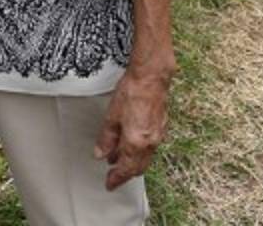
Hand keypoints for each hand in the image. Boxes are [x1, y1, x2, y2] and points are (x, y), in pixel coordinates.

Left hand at [93, 65, 172, 190]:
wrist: (152, 78)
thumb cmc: (131, 93)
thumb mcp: (111, 116)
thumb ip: (106, 138)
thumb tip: (101, 155)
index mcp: (136, 143)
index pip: (125, 169)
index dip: (116, 179)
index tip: (109, 184)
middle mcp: (150, 144)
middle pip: (138, 167)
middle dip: (125, 175)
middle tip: (113, 178)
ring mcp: (158, 136)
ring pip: (145, 159)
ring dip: (132, 164)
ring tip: (118, 163)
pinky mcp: (161, 128)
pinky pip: (150, 149)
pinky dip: (139, 153)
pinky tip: (131, 147)